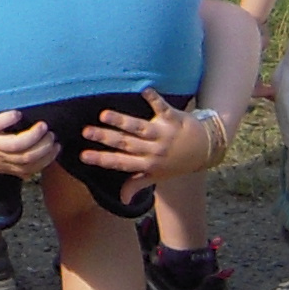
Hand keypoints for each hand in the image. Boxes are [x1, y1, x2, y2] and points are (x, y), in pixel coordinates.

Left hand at [0, 108, 57, 178]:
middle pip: (26, 159)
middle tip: (53, 137)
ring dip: (33, 137)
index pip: (27, 169)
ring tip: (43, 126)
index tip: (56, 149)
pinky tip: (18, 113)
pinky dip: (10, 120)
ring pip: (17, 146)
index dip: (44, 161)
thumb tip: (14, 165)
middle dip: (44, 150)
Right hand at [80, 96, 222, 207]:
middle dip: (105, 138)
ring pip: (140, 127)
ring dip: (122, 121)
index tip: (83, 156)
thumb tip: (121, 199)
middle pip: (126, 143)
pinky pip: (163, 109)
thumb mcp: (158, 176)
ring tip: (104, 114)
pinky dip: (154, 99)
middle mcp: (154, 150)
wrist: (205, 150)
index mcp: (148, 165)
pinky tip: (144, 90)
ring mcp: (164, 134)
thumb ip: (137, 183)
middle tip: (86, 131)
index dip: (101, 159)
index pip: (120, 162)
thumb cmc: (177, 163)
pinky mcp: (174, 119)